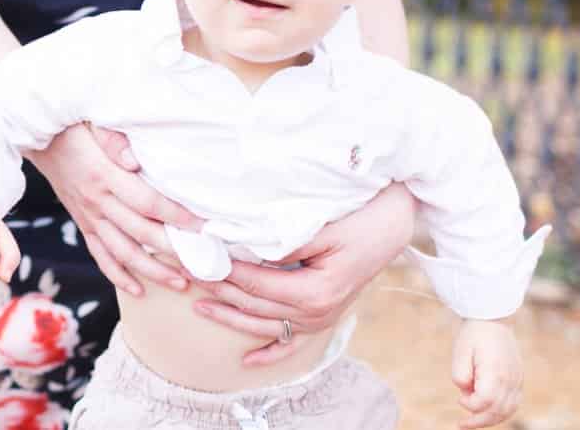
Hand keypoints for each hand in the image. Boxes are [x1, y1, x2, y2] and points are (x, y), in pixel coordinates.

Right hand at [28, 124, 202, 297]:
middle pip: (139, 233)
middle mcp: (97, 201)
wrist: (38, 135)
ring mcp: (88, 216)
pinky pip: (100, 255)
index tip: (201, 225)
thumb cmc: (73, 125)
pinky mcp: (83, 223)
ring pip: (122, 252)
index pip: (146, 201)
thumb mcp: (93, 122)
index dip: (174, 215)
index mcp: (104, 175)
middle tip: (202, 263)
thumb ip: (113, 140)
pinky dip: (118, 276)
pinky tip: (139, 289)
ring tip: (180, 283)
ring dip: (152, 271)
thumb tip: (134, 160)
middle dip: (172, 250)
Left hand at [191, 182, 415, 366]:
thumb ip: (282, 244)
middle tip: (187, 277)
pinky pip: (292, 344)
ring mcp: (320, 319)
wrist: (393, 225)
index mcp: (314, 291)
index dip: (223, 272)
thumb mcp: (321, 228)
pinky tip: (248, 360)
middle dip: (218, 291)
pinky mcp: (324, 317)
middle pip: (254, 304)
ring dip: (231, 316)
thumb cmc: (360, 219)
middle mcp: (317, 313)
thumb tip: (244, 249)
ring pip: (265, 324)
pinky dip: (270, 353)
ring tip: (199, 307)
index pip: (254, 283)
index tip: (196, 259)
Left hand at [451, 319, 522, 428]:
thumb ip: (460, 375)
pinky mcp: (518, 378)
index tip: (459, 399)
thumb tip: (465, 392)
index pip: (485, 401)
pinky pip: (514, 403)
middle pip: (498, 411)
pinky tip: (488, 413)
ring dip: (490, 419)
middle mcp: (510, 378)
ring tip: (473, 422)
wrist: (493, 318)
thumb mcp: (460, 351)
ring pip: (508, 410)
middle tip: (462, 424)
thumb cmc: (474, 334)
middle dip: (479, 421)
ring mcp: (517, 379)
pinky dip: (501, 412)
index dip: (470, 406)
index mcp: (495, 371)